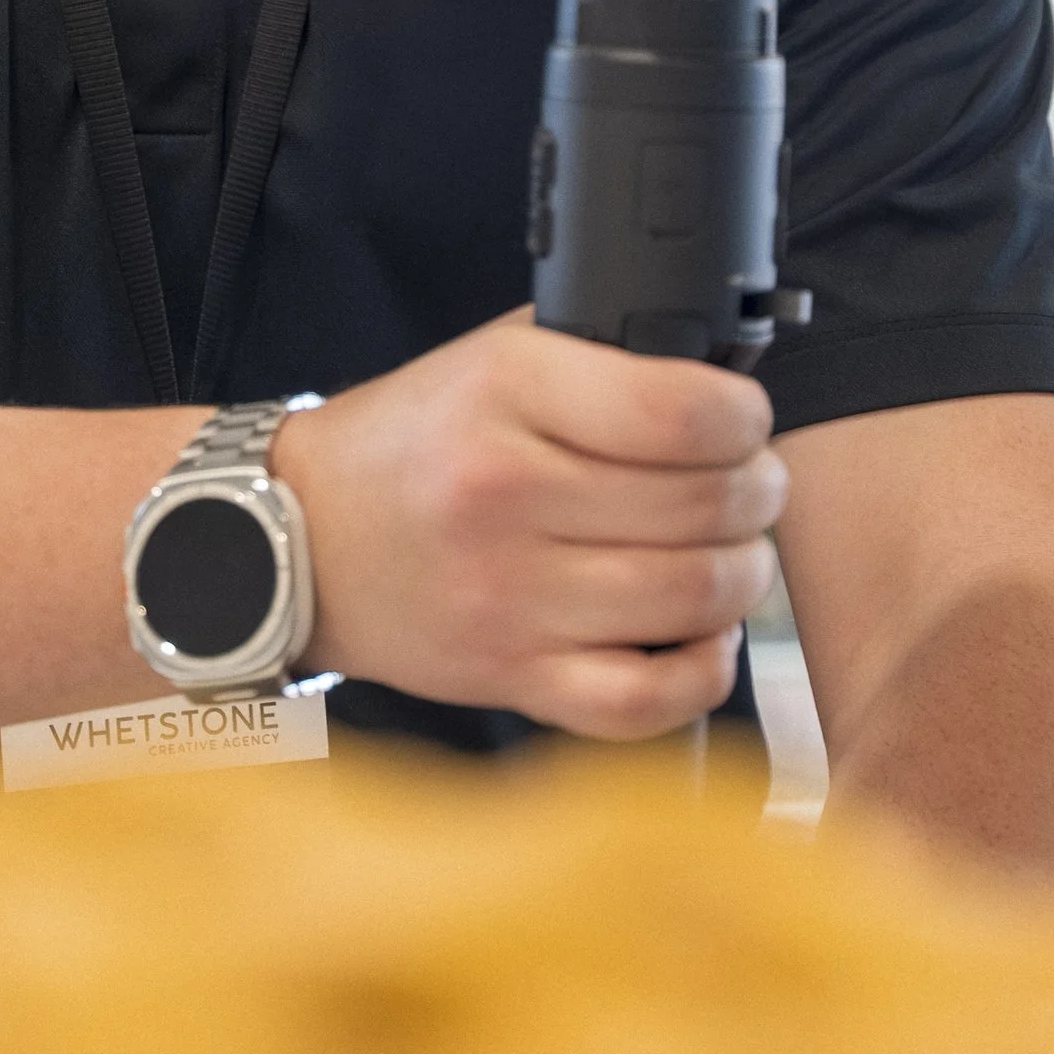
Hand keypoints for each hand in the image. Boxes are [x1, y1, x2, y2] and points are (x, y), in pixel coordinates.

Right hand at [273, 315, 784, 738]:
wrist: (297, 541)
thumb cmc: (409, 443)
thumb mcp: (489, 356)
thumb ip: (596, 351)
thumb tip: (719, 368)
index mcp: (506, 395)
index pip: (682, 411)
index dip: (745, 418)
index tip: (744, 422)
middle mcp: (506, 496)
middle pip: (705, 506)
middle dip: (756, 492)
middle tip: (750, 484)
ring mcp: (509, 598)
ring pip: (694, 599)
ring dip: (742, 574)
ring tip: (729, 551)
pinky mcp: (510, 678)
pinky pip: (645, 701)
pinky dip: (701, 672)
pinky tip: (700, 637)